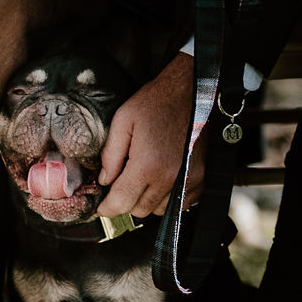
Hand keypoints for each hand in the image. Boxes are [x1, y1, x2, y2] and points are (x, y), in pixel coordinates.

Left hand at [97, 53, 206, 217]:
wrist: (192, 92)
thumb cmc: (156, 103)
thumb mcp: (123, 121)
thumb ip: (110, 155)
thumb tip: (104, 181)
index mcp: (146, 165)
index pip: (120, 203)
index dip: (106, 208)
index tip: (101, 206)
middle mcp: (168, 179)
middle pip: (138, 210)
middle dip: (126, 200)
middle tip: (122, 181)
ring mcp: (187, 181)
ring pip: (158, 210)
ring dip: (147, 199)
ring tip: (143, 176)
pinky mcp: (200, 179)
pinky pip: (179, 204)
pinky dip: (167, 197)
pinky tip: (161, 177)